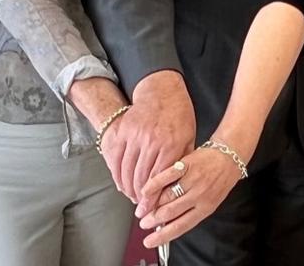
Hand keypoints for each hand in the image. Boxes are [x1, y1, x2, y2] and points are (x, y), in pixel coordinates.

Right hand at [100, 70, 194, 205]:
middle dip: (139, 197)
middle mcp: (151, 140)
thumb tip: (176, 189)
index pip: (159, 179)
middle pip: (141, 177)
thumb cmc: (179, 118)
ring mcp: (134, 135)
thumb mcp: (188, 139)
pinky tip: (122, 184)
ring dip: (128, 188)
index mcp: (171, 144)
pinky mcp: (122, 131)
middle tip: (140, 208)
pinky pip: (115, 160)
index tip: (151, 210)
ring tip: (132, 198)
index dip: (153, 198)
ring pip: (126, 171)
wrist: (161, 93)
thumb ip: (182, 163)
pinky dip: (117, 176)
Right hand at [138, 145, 244, 247]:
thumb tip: (169, 223)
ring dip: (150, 204)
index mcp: (205, 208)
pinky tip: (145, 190)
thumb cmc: (220, 179)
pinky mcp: (187, 164)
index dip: (162, 235)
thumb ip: (191, 211)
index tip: (150, 241)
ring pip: (166, 196)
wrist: (230, 157)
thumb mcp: (210, 201)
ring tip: (142, 208)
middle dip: (153, 220)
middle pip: (170, 212)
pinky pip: (166, 176)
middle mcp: (199, 195)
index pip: (180, 226)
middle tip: (143, 222)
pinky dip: (153, 184)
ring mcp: (193, 180)